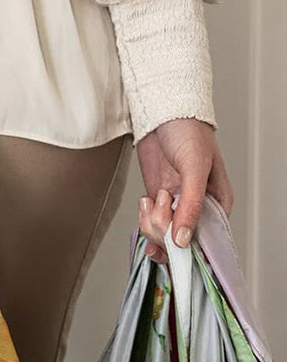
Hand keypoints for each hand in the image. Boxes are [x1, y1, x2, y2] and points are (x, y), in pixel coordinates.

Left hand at [136, 118, 233, 262]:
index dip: (191, 248)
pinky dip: (144, 217)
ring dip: (153, 223)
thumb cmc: (188, 132)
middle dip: (167, 233)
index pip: (208, 240)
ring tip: (153, 200)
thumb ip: (191, 205)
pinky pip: (150, 221)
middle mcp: (197, 207)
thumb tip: (184, 240)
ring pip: (163, 233)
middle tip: (161, 213)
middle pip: (182, 241)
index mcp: (217, 202)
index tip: (176, 247)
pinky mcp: (156, 199)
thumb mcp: (194, 169)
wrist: (162, 113)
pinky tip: (145, 201)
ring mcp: (175, 204)